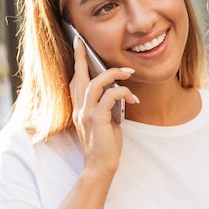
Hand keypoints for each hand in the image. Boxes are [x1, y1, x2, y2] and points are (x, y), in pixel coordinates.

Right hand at [69, 38, 138, 174]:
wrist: (100, 166)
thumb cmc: (105, 146)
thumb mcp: (105, 121)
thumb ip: (106, 106)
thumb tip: (117, 92)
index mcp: (79, 109)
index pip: (74, 81)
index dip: (76, 63)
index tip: (78, 46)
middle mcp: (79, 109)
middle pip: (78, 76)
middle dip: (80, 57)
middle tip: (82, 41)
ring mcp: (86, 113)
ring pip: (96, 82)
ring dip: (113, 74)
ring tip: (128, 73)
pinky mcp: (96, 119)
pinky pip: (110, 96)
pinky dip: (123, 92)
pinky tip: (133, 98)